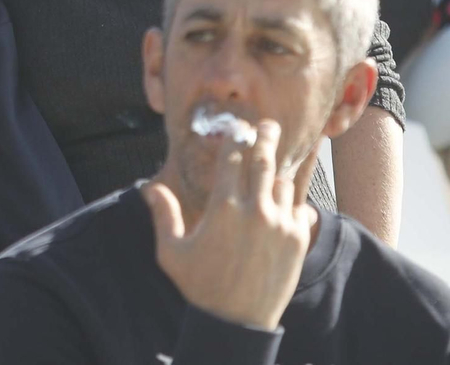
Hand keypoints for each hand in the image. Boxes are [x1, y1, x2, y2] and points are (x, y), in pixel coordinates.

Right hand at [145, 121, 313, 331]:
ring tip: (268, 178)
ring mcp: (279, 223)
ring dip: (275, 177)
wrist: (236, 323)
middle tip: (268, 126)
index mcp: (223, 207)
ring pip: (283, 183)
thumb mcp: (172, 252)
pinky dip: (290, 203)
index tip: (238, 128)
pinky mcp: (297, 239)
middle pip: (264, 159)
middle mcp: (254, 209)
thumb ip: (163, 215)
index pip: (233, 157)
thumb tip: (150, 188)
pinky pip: (299, 207)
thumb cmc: (201, 286)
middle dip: (266, 137)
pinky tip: (282, 207)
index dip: (236, 137)